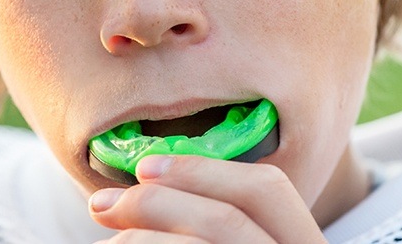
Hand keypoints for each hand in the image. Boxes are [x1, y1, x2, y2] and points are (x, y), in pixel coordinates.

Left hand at [88, 155, 326, 242]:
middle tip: (102, 204)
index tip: (145, 167)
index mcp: (299, 243)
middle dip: (156, 202)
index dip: (203, 170)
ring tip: (109, 242)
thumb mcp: (236, 238)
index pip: (267, 190)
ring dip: (141, 238)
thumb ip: (212, 221)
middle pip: (227, 218)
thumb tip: (148, 186)